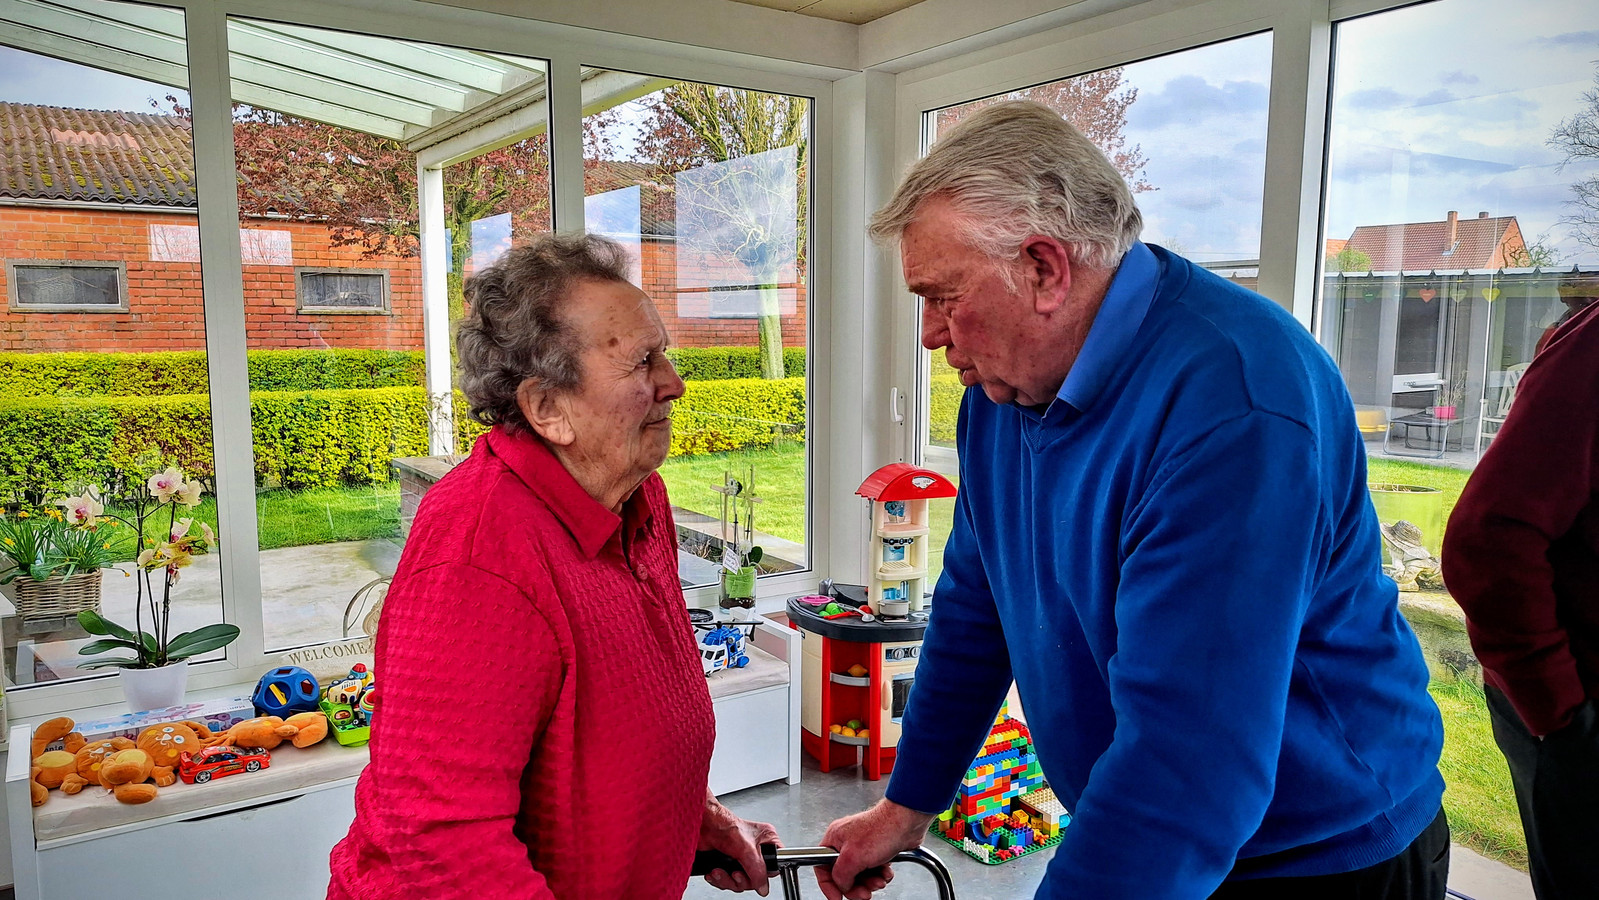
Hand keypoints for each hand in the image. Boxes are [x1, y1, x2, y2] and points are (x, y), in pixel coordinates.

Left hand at [699, 793, 778, 894]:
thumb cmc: (724, 824)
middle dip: (741, 880)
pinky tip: (714, 873)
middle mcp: (755, 849)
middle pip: (755, 877)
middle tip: (734, 874)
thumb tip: (762, 887)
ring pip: (740, 881)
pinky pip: (727, 880)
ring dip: (727, 880)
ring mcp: (740, 857)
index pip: (774, 864)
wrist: (702, 823)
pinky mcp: (727, 862)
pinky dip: (719, 879)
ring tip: (719, 872)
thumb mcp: (747, 850)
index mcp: (766, 840)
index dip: (765, 875)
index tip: (754, 877)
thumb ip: (758, 871)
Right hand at [816, 800, 933, 899]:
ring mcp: (862, 847)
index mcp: (834, 839)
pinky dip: (880, 875)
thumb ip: (841, 876)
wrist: (907, 822)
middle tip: (865, 894)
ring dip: (870, 882)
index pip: (822, 868)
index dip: (829, 886)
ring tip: (879, 880)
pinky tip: (886, 872)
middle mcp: (846, 843)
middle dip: (856, 887)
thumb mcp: (853, 857)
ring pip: (860, 875)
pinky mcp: (876, 851)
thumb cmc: (882, 829)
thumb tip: (842, 886)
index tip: (837, 899)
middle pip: (844, 875)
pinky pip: (874, 871)